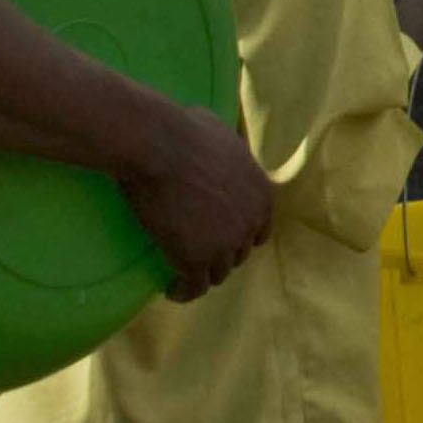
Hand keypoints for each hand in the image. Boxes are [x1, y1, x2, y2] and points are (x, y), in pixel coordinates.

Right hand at [120, 107, 275, 301]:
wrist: (159, 146)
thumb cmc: (184, 131)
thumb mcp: (224, 135)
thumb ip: (233, 154)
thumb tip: (224, 148)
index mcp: (263, 194)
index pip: (260, 230)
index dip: (241, 236)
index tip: (221, 239)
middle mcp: (251, 222)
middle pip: (238, 253)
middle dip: (220, 254)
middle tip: (196, 253)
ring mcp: (226, 243)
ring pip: (217, 273)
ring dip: (201, 273)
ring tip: (182, 274)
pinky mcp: (197, 259)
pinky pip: (194, 287)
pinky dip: (183, 291)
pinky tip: (171, 289)